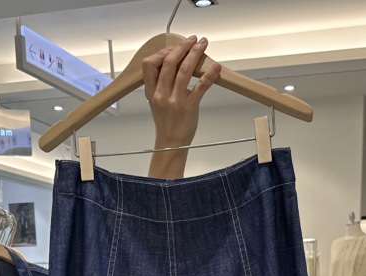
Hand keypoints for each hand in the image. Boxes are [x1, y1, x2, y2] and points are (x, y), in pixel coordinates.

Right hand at [143, 36, 221, 178]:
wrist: (171, 143)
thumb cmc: (166, 122)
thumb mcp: (157, 101)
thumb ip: (161, 83)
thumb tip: (175, 63)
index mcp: (152, 92)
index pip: (149, 64)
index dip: (162, 52)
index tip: (174, 49)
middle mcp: (162, 94)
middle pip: (169, 63)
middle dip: (182, 48)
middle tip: (192, 40)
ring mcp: (175, 101)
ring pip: (184, 71)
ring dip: (195, 54)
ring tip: (202, 45)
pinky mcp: (189, 107)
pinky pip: (200, 87)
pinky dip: (209, 75)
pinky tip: (215, 68)